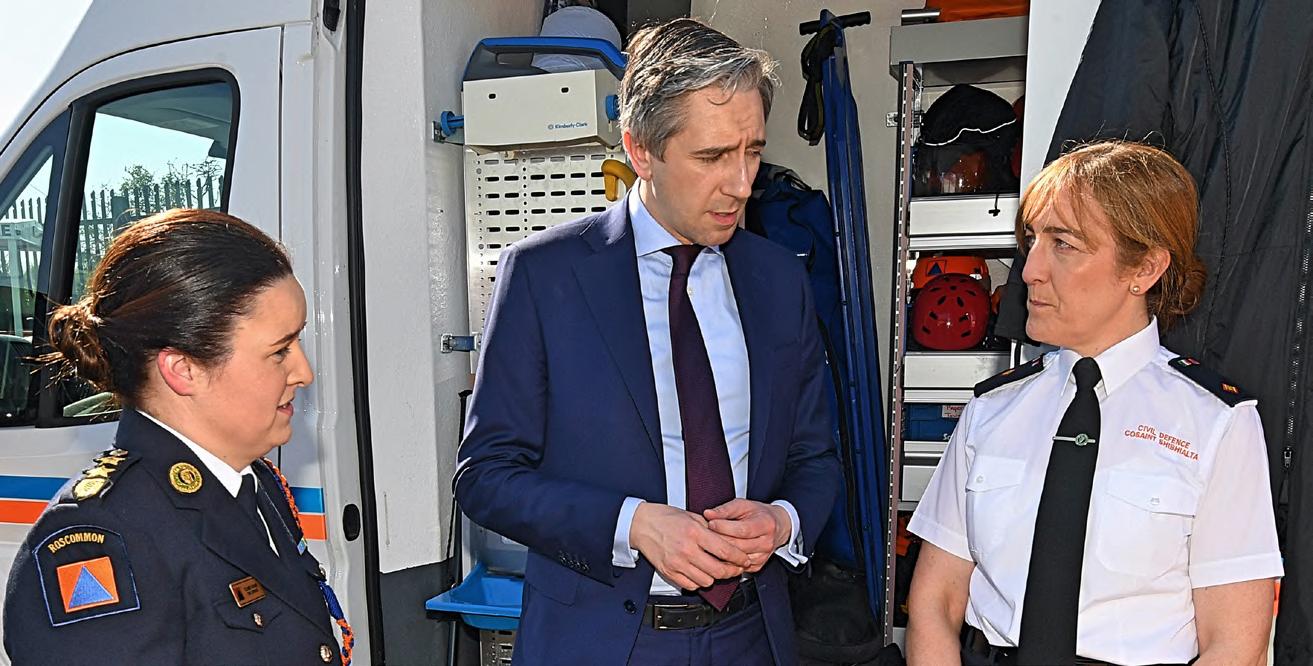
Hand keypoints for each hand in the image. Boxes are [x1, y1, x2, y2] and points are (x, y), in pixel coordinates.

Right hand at [630, 502, 748, 589]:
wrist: (641, 525)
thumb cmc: (665, 518)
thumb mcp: (692, 516)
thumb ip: (711, 529)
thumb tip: (730, 540)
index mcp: (695, 532)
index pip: (725, 550)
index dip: (739, 558)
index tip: (745, 559)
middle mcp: (686, 549)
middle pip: (718, 570)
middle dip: (732, 571)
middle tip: (736, 568)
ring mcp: (677, 563)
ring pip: (706, 580)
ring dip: (715, 577)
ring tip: (717, 569)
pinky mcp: (669, 572)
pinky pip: (691, 585)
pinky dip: (699, 581)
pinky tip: (701, 572)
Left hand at [704, 499, 790, 572]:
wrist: (777, 526)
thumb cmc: (758, 514)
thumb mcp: (743, 505)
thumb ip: (725, 509)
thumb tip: (708, 514)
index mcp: (766, 525)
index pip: (742, 530)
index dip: (724, 527)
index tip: (711, 523)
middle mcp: (767, 543)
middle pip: (738, 546)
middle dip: (720, 540)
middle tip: (706, 533)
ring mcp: (763, 556)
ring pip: (736, 559)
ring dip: (721, 552)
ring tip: (710, 543)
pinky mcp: (757, 566)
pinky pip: (737, 567)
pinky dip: (726, 561)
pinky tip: (718, 554)